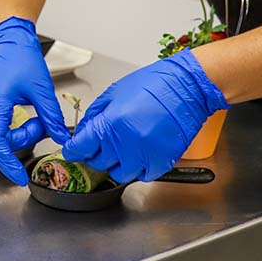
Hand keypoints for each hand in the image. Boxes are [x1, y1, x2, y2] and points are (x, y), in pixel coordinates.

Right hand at [0, 16, 71, 184]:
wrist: (10, 40)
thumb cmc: (21, 57)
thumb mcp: (42, 89)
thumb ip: (51, 117)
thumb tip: (62, 138)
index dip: (7, 162)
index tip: (20, 177)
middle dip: (20, 142)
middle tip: (41, 127)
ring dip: (15, 137)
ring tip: (35, 120)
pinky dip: (9, 131)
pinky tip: (26, 119)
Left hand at [61, 50, 226, 183]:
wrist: (187, 87)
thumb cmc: (154, 84)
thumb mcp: (114, 93)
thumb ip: (95, 116)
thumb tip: (82, 133)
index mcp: (111, 123)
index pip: (80, 148)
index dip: (74, 150)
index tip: (74, 150)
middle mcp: (126, 143)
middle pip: (97, 163)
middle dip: (95, 154)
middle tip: (102, 142)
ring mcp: (145, 156)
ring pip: (118, 174)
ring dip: (116, 163)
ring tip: (124, 146)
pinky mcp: (161, 163)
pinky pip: (141, 176)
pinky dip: (138, 167)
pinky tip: (140, 151)